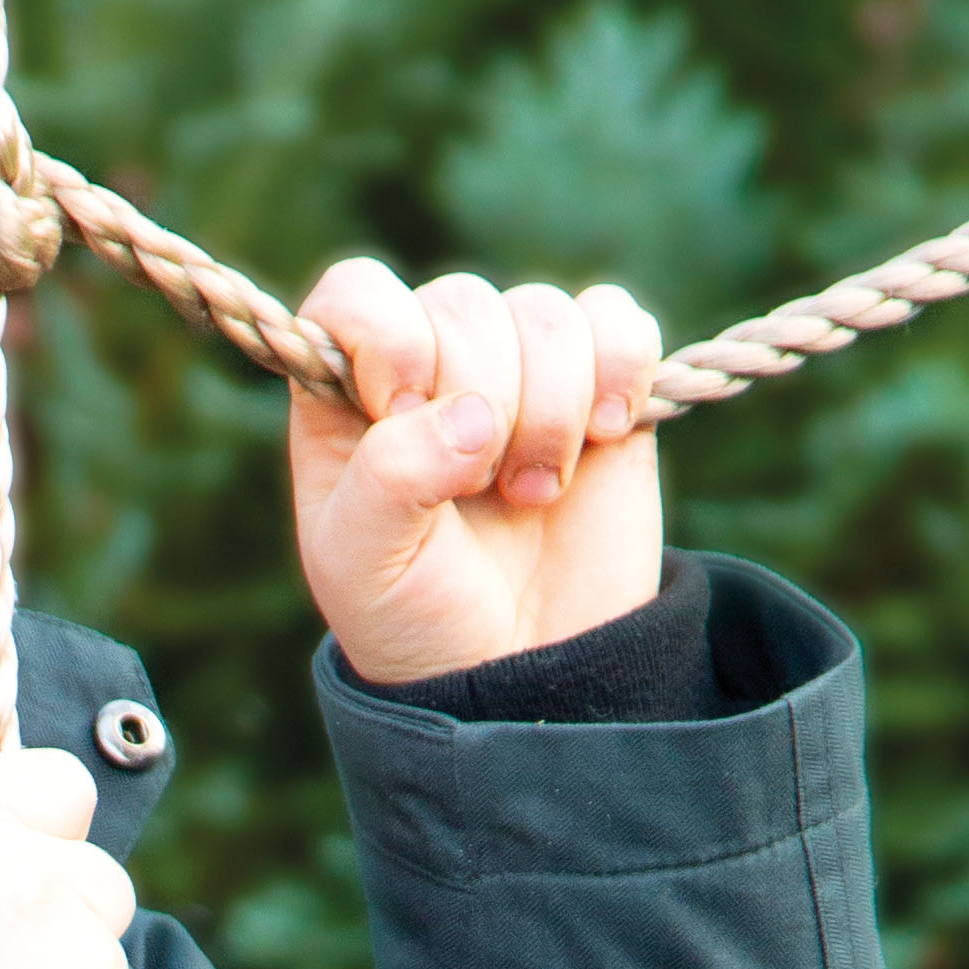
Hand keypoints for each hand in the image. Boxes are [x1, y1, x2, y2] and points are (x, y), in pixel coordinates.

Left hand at [288, 263, 663, 687]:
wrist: (525, 675)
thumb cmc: (418, 620)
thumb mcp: (365, 566)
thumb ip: (391, 478)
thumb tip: (472, 415)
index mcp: (346, 392)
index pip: (357, 293)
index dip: (389, 335)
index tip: (404, 409)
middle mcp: (431, 363)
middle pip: (463, 301)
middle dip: (482, 401)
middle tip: (477, 493)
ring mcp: (520, 368)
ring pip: (547, 313)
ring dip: (552, 411)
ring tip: (533, 493)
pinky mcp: (601, 383)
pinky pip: (619, 320)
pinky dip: (622, 369)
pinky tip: (604, 437)